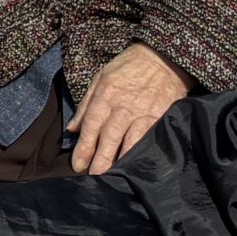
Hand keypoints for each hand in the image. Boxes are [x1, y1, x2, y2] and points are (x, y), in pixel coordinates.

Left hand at [71, 43, 189, 172]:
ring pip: (129, 141)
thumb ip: (86, 104)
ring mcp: (144, 112)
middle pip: (109, 136)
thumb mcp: (102, 77)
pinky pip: (149, 139)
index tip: (78, 165)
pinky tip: (136, 165)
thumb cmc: (129, 66)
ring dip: (121, 160)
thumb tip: (72, 129)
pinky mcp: (161, 117)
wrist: (164, 57)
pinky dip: (141, 152)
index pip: (91, 125)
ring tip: (113, 177)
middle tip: (94, 177)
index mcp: (106, 93)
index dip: (84, 147)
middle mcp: (123, 105)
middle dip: (100, 159)